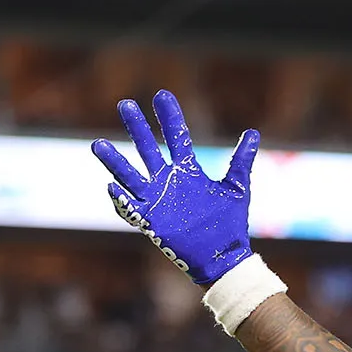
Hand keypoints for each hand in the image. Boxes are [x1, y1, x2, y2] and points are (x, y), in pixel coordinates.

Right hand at [91, 90, 259, 286]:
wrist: (223, 256)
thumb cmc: (230, 223)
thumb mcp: (237, 188)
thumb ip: (241, 160)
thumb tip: (253, 132)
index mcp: (189, 171)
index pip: (176, 137)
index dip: (169, 117)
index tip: (162, 95)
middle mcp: (168, 181)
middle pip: (148, 149)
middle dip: (138, 128)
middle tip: (126, 105)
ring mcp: (157, 200)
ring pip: (131, 175)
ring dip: (115, 161)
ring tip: (98, 144)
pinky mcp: (151, 221)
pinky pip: (130, 208)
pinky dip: (120, 199)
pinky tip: (112, 187)